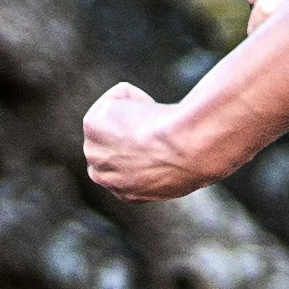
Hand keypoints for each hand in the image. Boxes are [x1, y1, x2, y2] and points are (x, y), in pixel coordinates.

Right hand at [82, 84, 203, 198]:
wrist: (188, 148)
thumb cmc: (197, 156)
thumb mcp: (182, 170)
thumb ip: (164, 164)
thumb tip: (170, 149)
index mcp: (125, 193)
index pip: (123, 165)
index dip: (142, 145)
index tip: (160, 139)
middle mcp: (102, 175)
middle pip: (110, 140)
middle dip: (128, 128)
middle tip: (158, 125)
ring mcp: (92, 150)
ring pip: (113, 114)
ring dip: (135, 112)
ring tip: (155, 122)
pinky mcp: (92, 125)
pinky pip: (119, 94)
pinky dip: (136, 95)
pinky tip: (151, 109)